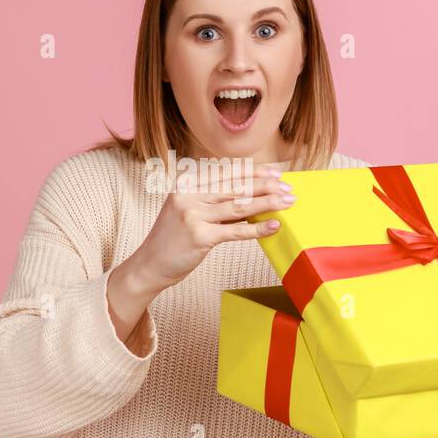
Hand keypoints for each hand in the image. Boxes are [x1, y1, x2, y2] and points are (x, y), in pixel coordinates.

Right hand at [105, 162, 292, 346]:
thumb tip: (249, 195)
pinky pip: (235, 231)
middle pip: (235, 187)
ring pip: (239, 206)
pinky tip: (274, 225)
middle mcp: (188, 196)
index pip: (226, 173)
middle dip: (266, 186)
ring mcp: (193, 216)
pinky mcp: (200, 237)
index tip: (275, 173)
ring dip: (267, 203)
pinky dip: (257, 228)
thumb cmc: (171, 240)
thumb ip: (210, 201)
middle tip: (288, 188)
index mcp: (186, 185)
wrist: (148, 265)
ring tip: (288, 202)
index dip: (253, 172)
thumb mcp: (186, 211)